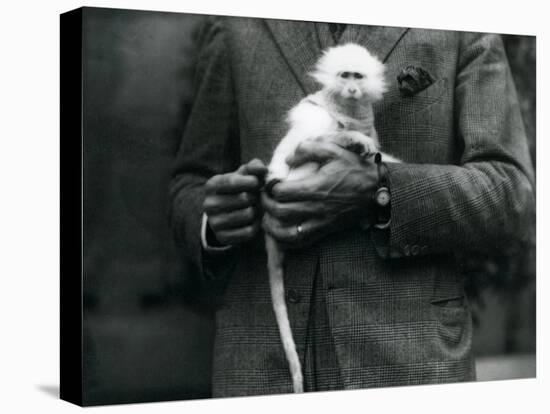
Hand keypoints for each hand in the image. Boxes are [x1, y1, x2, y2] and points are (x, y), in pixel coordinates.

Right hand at [203, 159, 266, 245]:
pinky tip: (253, 221)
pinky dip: (256, 225)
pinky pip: (248, 231)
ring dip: (257, 211)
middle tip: (256, 198)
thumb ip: (253, 168)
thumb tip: (261, 169)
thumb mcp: (243, 176)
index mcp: (212, 185)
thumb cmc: (239, 189)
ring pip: (247, 215)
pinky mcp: (223, 237)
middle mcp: (209, 204)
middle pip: (244, 198)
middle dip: (255, 197)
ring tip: (255, 208)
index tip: (258, 183)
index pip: (233, 181)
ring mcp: (214, 222)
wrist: (227, 214)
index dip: (250, 181)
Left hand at [261, 137, 377, 248]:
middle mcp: (315, 207)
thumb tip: (288, 158)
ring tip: (268, 217)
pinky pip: (300, 242)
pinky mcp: (324, 230)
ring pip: (286, 233)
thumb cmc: (354, 169)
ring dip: (272, 227)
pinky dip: (286, 240)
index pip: (281, 192)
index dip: (270, 187)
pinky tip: (280, 231)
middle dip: (266, 205)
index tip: (270, 182)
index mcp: (316, 187)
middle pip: (280, 212)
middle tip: (265, 197)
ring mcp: (319, 222)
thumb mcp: (334, 150)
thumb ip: (308, 149)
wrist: (377, 191)